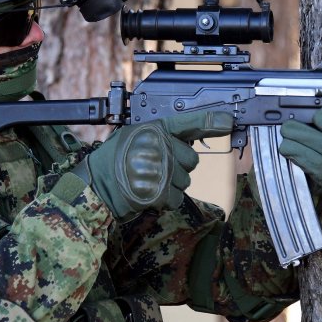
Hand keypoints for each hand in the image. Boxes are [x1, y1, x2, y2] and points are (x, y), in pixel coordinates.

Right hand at [75, 111, 233, 219]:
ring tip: (146, 181)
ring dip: (170, 185)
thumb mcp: (135, 137)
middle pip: (191, 159)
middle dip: (178, 167)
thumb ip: (162, 136)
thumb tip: (192, 137)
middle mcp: (157, 146)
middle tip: (154, 168)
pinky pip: (176, 198)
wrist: (94, 188)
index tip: (228, 121)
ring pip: (185, 180)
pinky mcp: (157, 191)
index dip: (210, 121)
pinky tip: (146, 193)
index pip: (188, 122)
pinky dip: (164, 200)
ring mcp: (158, 169)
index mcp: (151, 129)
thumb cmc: (114, 163)